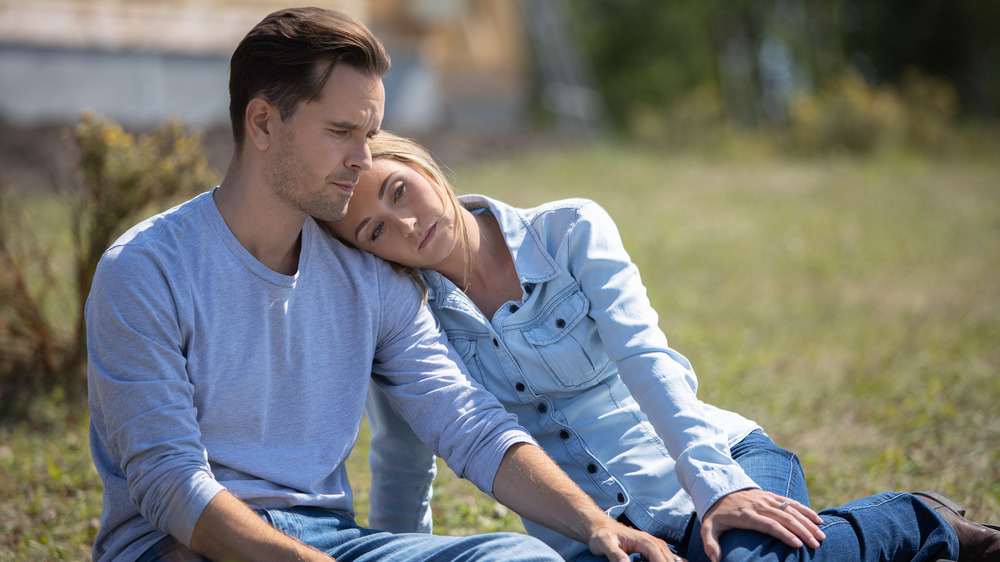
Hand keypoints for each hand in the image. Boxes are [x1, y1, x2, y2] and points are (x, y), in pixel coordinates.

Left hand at [587, 520, 686, 561]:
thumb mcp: (604, 543)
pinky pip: (669, 560)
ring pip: (673, 560)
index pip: (660, 560)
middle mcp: (656, 544)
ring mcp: (658, 548)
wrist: (604, 529)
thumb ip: (615, 555)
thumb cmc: (604, 535)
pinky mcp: (656, 552)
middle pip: (670, 561)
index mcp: (646, 542)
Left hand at [699, 489, 824, 561]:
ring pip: (791, 509)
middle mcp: (759, 505)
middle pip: (784, 518)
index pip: (769, 524)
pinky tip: (818, 519)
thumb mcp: (708, 528)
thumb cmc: (716, 514)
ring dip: (808, 522)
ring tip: (821, 535)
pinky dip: (805, 510)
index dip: (784, 534)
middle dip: (802, 531)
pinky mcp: (770, 495)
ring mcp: (766, 499)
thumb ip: (710, 544)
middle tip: (816, 544)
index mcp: (746, 515)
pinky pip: (790, 502)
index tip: (798, 544)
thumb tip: (715, 560)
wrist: (718, 490)